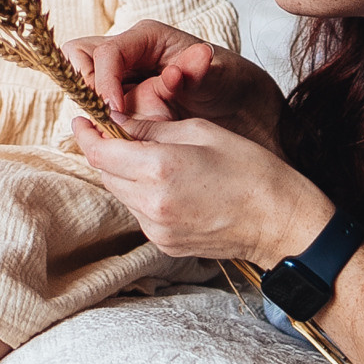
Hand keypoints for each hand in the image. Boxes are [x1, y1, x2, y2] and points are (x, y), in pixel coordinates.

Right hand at [63, 20, 284, 145]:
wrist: (246, 110)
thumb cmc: (233, 84)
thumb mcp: (221, 78)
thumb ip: (197, 73)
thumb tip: (175, 72)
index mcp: (147, 38)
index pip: (105, 52)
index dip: (103, 80)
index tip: (114, 109)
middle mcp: (129, 54)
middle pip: (80, 61)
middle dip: (87, 89)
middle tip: (109, 117)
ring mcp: (122, 79)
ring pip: (83, 87)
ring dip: (94, 110)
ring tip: (120, 130)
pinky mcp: (123, 103)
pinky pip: (97, 110)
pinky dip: (104, 125)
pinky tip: (125, 139)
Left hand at [76, 114, 332, 264]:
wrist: (280, 222)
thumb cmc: (250, 169)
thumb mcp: (202, 132)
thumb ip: (153, 128)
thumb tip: (118, 121)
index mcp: (160, 169)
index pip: (101, 153)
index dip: (87, 135)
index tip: (83, 120)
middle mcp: (152, 204)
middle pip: (105, 174)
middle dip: (105, 151)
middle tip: (114, 132)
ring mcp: (157, 228)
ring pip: (122, 194)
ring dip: (124, 174)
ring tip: (149, 156)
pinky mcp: (165, 243)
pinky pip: (140, 213)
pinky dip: (143, 194)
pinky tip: (168, 183)